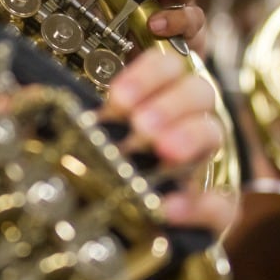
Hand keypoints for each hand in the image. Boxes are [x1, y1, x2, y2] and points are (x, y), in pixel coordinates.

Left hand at [101, 49, 236, 233]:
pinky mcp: (218, 204)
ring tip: (162, 150)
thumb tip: (57, 86)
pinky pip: (221, 201)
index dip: (148, 73)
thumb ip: (88, 107)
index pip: (166, 63)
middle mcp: (189, 117)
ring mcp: (207, 157)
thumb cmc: (114, 161)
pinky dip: (198, 203)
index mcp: (162, 92)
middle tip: (141, 124)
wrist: (128, 216)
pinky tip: (170, 207)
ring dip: (188, 136)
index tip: (120, 97)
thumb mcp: (98, 128)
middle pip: (198, 90)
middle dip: (169, 104)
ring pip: (213, 132)